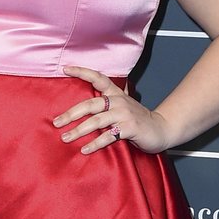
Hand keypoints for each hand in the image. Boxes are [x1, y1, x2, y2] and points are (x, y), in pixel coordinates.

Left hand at [53, 65, 170, 154]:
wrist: (162, 129)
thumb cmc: (137, 119)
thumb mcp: (122, 107)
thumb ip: (106, 104)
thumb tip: (83, 108)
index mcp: (116, 94)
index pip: (98, 78)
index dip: (82, 72)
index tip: (65, 69)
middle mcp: (119, 102)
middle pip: (90, 104)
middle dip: (71, 114)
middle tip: (56, 122)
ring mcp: (125, 115)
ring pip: (96, 121)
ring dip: (79, 131)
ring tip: (65, 138)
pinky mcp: (130, 128)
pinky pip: (108, 136)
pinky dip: (95, 144)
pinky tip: (84, 150)